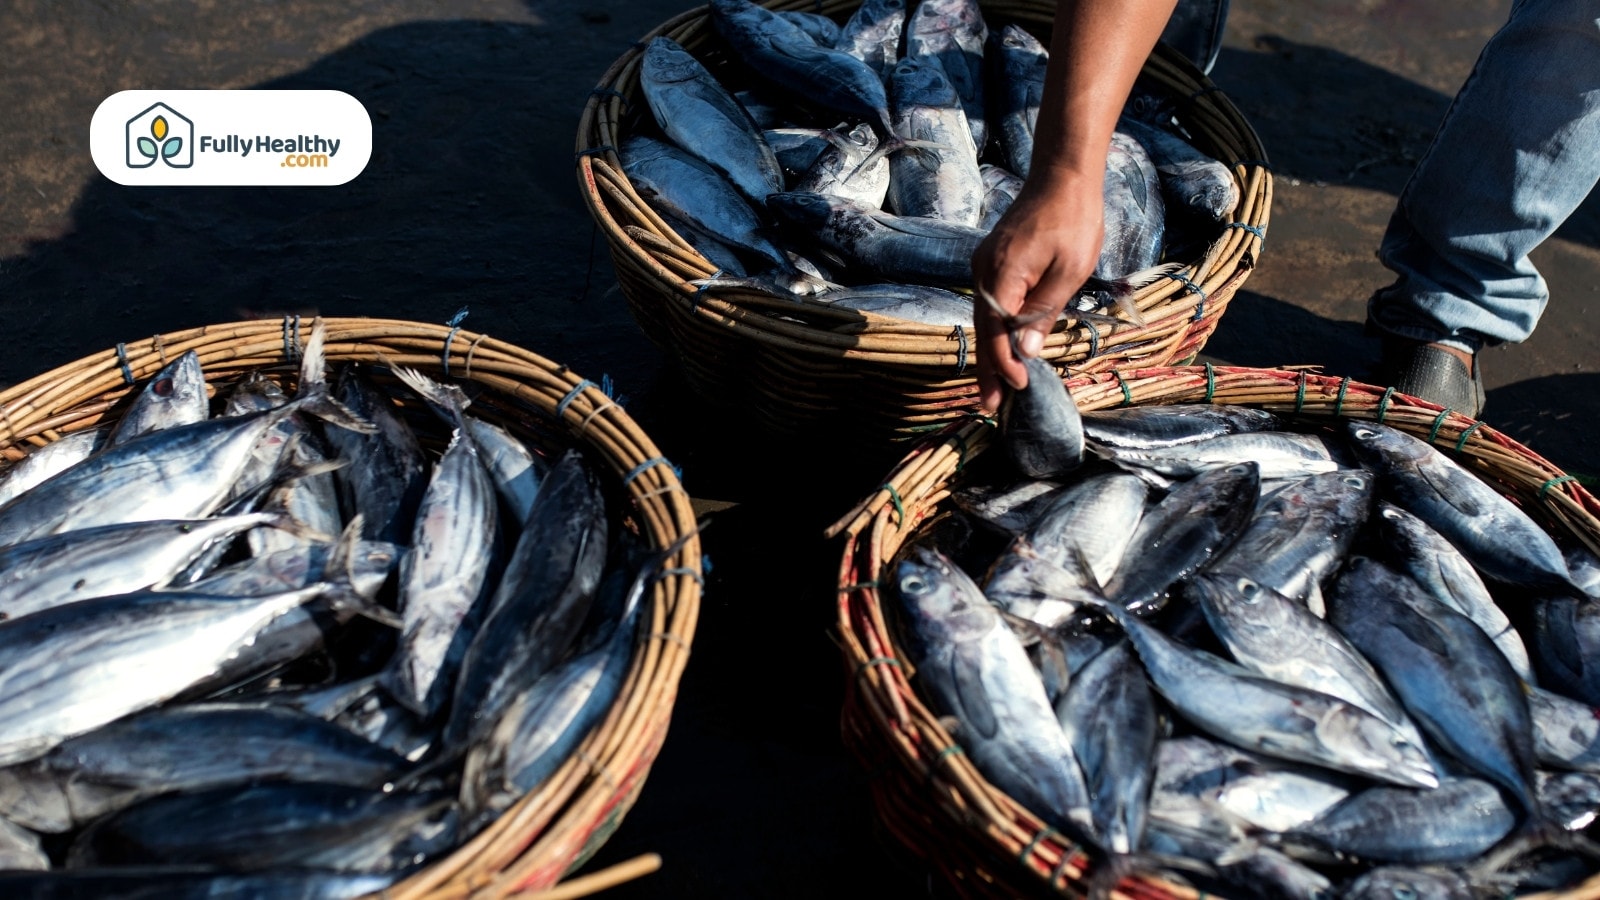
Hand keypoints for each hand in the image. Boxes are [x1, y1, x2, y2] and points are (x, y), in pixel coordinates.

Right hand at [971, 165, 1105, 412]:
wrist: (1062, 177)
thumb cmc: (1073, 220)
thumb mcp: (1070, 271)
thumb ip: (1045, 312)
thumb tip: (1027, 352)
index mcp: (1002, 273)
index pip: (997, 329)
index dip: (1005, 362)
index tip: (1019, 386)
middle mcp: (984, 271)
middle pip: (983, 329)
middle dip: (988, 369)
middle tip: (990, 407)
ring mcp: (985, 265)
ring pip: (984, 319)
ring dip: (990, 354)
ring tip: (993, 388)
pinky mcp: (993, 262)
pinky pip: (989, 304)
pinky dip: (994, 330)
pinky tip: (1002, 349)